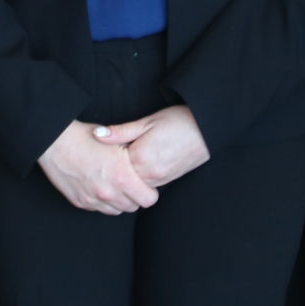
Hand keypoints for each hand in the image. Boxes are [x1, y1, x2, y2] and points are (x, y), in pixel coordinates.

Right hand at [36, 122, 158, 214]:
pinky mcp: (81, 202)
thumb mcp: (115, 140)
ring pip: (117, 210)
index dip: (149, 191)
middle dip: (135, 197)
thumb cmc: (83, 136)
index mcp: (122, 176)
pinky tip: (100, 186)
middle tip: (130, 183)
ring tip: (115, 185)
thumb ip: (133, 155)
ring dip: (119, 201)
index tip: (145, 183)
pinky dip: (103, 201)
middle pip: (133, 207)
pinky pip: (99, 209)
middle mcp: (108, 192)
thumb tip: (146, 162)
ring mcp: (93, 200)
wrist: (53, 142)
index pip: (149, 199)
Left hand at [89, 106, 209, 188]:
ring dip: (127, 175)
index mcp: (141, 158)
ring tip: (123, 159)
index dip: (105, 158)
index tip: (98, 151)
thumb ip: (121, 132)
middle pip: (122, 179)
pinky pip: (147, 185)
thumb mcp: (147, 122)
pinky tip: (137, 164)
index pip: (114, 165)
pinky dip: (139, 177)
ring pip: (134, 185)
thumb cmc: (179, 121)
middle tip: (105, 159)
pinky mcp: (168, 180)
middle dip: (114, 170)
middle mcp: (150, 174)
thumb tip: (97, 135)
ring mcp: (160, 180)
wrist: (207, 129)